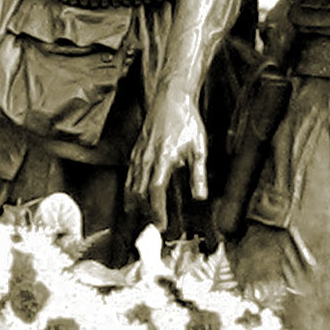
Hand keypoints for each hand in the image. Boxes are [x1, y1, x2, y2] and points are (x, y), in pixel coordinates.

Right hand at [129, 89, 206, 233]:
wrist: (170, 99)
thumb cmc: (187, 122)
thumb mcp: (199, 148)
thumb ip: (198, 174)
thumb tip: (200, 197)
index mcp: (164, 158)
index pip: (156, 191)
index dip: (157, 210)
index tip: (161, 226)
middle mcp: (147, 158)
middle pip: (140, 192)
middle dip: (145, 213)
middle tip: (152, 229)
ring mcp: (138, 154)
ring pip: (131, 185)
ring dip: (135, 204)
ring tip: (141, 220)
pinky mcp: (135, 151)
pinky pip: (128, 176)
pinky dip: (129, 191)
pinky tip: (132, 200)